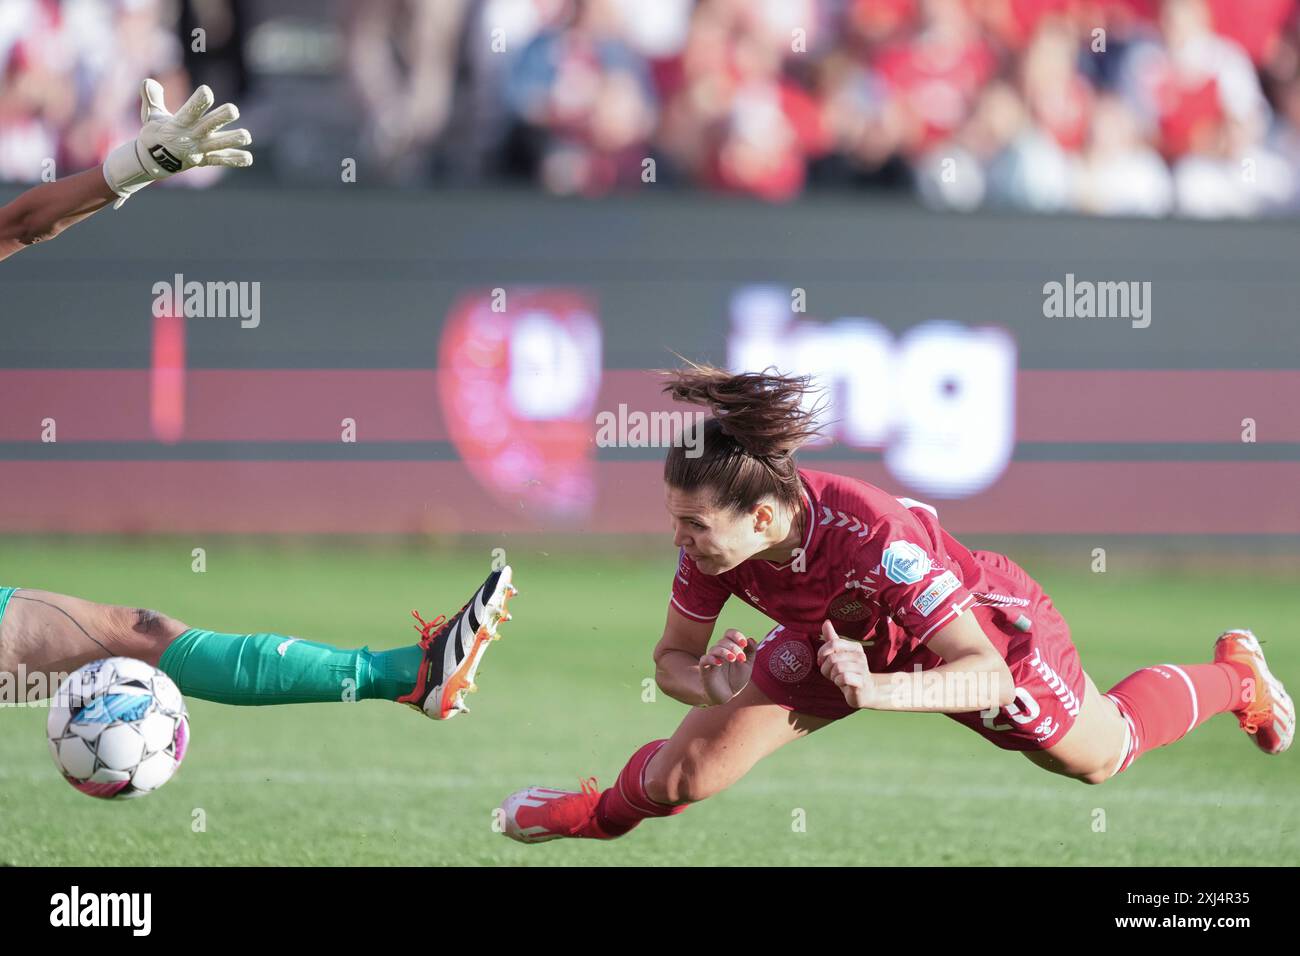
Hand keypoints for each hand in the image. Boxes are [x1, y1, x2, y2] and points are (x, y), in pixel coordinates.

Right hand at [102, 79, 252, 207]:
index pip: (188, 112)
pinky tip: (248, 158)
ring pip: (218, 145)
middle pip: (207, 126)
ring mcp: (199, 150)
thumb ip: (152, 97)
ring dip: (232, 140)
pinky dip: (234, 160)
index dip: (197, 103)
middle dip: (220, 118)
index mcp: (176, 125)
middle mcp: (190, 137)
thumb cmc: (154, 133)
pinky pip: (220, 160)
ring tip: (247, 136)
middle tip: (234, 110)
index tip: (207, 91)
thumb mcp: (150, 114)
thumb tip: (148, 81)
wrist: (152, 162)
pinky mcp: (205, 160)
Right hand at [699, 628, 753, 705]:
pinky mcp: (705, 669)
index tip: (744, 643)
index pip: (729, 634)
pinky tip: (719, 663)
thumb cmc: (735, 679)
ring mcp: (711, 659)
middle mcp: (719, 652)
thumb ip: (751, 652)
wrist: (725, 696)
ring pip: (715, 648)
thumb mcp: (747, 666)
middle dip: (734, 648)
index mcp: (730, 648)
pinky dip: (711, 659)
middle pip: (724, 641)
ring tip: (733, 659)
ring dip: (725, 652)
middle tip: (742, 658)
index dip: (736, 635)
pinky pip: (704, 659)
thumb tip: (751, 639)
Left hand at [818, 620, 875, 708]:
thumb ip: (832, 639)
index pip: (833, 643)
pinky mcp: (862, 682)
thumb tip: (826, 622)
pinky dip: (839, 682)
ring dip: (833, 676)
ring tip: (838, 679)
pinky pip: (843, 678)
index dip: (822, 653)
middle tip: (831, 673)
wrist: (864, 692)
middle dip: (826, 668)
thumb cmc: (848, 672)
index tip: (821, 661)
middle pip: (832, 658)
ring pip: (837, 668)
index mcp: (855, 646)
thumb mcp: (838, 655)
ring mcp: (863, 669)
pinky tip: (843, 684)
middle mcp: (860, 655)